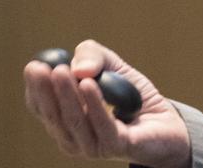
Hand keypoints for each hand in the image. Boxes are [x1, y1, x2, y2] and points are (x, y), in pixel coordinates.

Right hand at [23, 39, 190, 167]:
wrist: (167, 123)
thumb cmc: (133, 98)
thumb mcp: (113, 67)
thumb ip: (94, 56)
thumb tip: (78, 67)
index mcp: (66, 120)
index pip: (41, 108)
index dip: (35, 88)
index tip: (34, 66)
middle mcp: (74, 137)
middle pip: (53, 115)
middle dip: (45, 90)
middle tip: (40, 68)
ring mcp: (93, 145)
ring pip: (74, 120)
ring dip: (66, 94)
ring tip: (62, 71)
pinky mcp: (116, 146)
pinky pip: (102, 126)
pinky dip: (94, 104)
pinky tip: (88, 85)